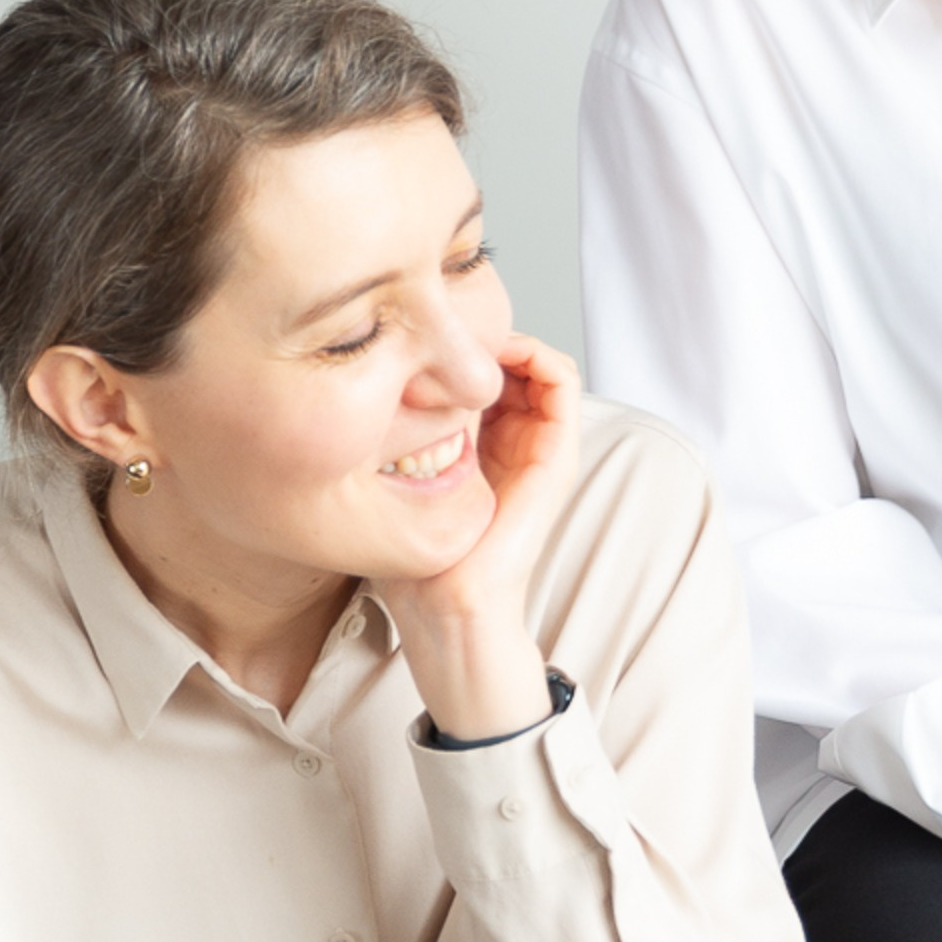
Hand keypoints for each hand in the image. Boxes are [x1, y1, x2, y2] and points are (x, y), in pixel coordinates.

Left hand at [381, 334, 581, 740]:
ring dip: (508, 338)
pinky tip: (492, 357)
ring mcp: (542, 445)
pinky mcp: (557, 454)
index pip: (486, 371)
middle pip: (514, 360)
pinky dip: (536, 354)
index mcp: (484, 444)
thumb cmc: (419, 558)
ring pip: (540, 360)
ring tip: (468, 340)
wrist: (450, 611)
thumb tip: (378, 378)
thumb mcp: (401, 474)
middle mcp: (517, 438)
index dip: (459, 344)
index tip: (422, 337)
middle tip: (446, 330)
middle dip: (482, 336)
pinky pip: (562, 381)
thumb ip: (402, 430)